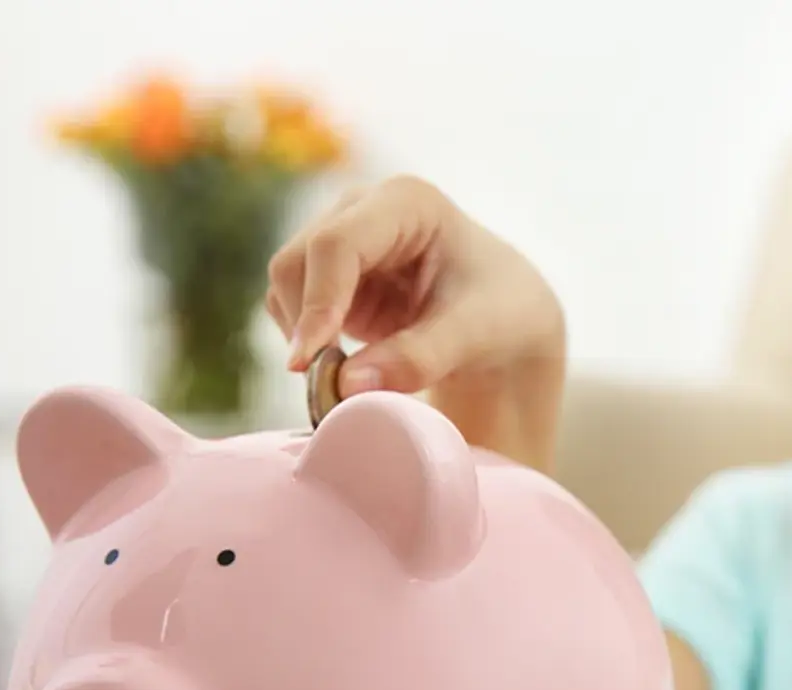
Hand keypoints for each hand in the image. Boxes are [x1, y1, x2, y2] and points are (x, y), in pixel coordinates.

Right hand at [266, 175, 564, 398]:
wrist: (506, 321)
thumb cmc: (502, 313)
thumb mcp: (474, 335)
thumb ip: (417, 358)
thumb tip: (347, 385)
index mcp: (407, 202)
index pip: (336, 244)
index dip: (317, 303)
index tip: (309, 361)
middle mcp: (363, 209)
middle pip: (297, 261)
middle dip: (305, 323)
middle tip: (330, 385)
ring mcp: (341, 239)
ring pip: (285, 284)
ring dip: (303, 335)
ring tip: (348, 377)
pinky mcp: (330, 277)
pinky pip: (292, 307)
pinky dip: (307, 342)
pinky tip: (344, 366)